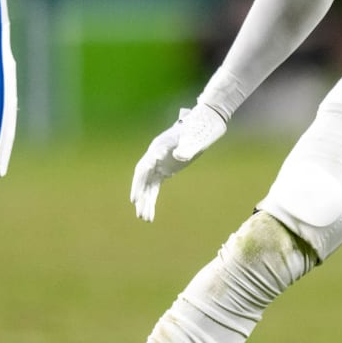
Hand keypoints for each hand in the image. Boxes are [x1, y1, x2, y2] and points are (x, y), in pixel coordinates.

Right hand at [130, 102, 229, 220]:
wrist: (206, 122)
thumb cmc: (201, 128)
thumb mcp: (197, 138)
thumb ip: (188, 147)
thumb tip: (179, 156)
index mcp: (159, 147)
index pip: (144, 166)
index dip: (139, 182)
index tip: (135, 197)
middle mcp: (155, 155)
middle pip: (142, 177)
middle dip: (140, 195)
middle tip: (139, 213)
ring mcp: (160, 162)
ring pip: (148, 184)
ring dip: (145, 200)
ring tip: (145, 219)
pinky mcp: (166, 168)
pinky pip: (155, 186)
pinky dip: (152, 198)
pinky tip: (150, 212)